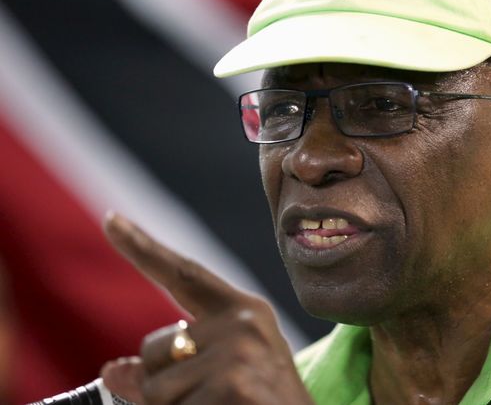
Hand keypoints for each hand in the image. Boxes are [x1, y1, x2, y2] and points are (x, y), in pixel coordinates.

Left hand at [100, 212, 312, 404]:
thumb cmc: (264, 403)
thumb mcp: (221, 375)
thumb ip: (170, 366)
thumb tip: (114, 371)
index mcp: (244, 311)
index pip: (185, 275)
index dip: (143, 248)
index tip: (111, 220)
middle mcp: (242, 323)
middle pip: (155, 348)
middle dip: (162, 382)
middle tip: (212, 396)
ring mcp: (238, 355)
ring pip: (155, 388)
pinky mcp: (234, 388)